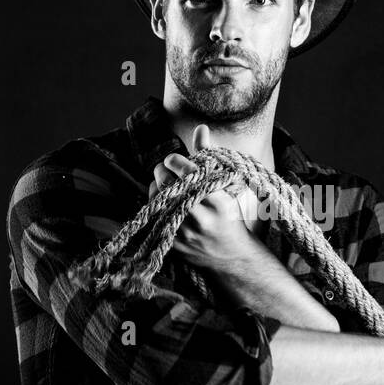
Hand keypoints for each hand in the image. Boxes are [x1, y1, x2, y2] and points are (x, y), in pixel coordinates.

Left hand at [149, 124, 261, 269]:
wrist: (231, 256)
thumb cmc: (229, 215)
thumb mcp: (225, 186)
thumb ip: (209, 156)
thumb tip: (200, 128)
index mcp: (217, 201)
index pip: (186, 172)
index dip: (175, 161)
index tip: (174, 159)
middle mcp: (200, 218)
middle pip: (166, 184)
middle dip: (162, 170)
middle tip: (167, 168)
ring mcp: (184, 232)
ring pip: (156, 198)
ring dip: (157, 186)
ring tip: (166, 184)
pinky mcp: (172, 242)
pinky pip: (153, 215)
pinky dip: (155, 203)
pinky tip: (164, 200)